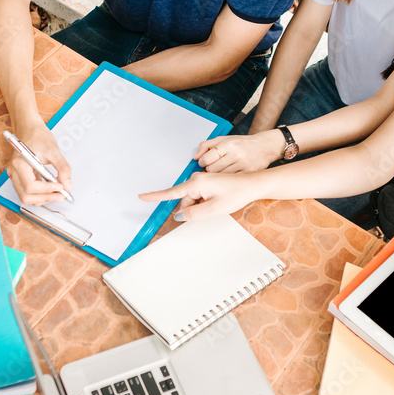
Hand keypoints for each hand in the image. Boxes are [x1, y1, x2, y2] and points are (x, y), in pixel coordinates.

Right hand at [6, 120, 71, 205]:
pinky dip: (40, 194)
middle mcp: (14, 172)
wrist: (30, 129)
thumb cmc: (38, 136)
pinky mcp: (19, 177)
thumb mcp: (54, 150)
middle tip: (61, 195)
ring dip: (42, 199)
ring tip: (57, 192)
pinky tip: (51, 188)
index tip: (61, 187)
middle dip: (45, 198)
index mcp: (20, 164)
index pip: (30, 186)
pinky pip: (28, 192)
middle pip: (26, 196)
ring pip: (26, 197)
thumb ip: (62, 168)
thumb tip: (67, 185)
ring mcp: (15, 176)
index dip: (47, 190)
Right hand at [138, 171, 261, 220]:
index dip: (155, 196)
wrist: (251, 184)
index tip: (141, 196)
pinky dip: (206, 202)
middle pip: (185, 200)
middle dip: (195, 209)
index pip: (171, 193)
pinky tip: (219, 201)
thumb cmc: (236, 194)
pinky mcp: (207, 182)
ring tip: (220, 203)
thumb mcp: (214, 209)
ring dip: (203, 206)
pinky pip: (200, 196)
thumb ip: (193, 213)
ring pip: (194, 200)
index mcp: (195, 183)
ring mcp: (202, 180)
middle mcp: (196, 179)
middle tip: (214, 209)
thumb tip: (179, 215)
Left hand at [195, 130, 284, 173]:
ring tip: (220, 172)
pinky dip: (226, 181)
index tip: (204, 163)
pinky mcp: (248, 173)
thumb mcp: (224, 139)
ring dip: (216, 176)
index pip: (206, 159)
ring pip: (220, 177)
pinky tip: (227, 177)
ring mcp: (243, 165)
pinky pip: (230, 181)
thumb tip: (195, 157)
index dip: (202, 162)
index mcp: (229, 144)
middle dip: (209, 170)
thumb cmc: (243, 143)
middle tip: (212, 168)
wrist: (265, 146)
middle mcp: (236, 154)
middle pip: (212, 169)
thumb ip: (207, 145)